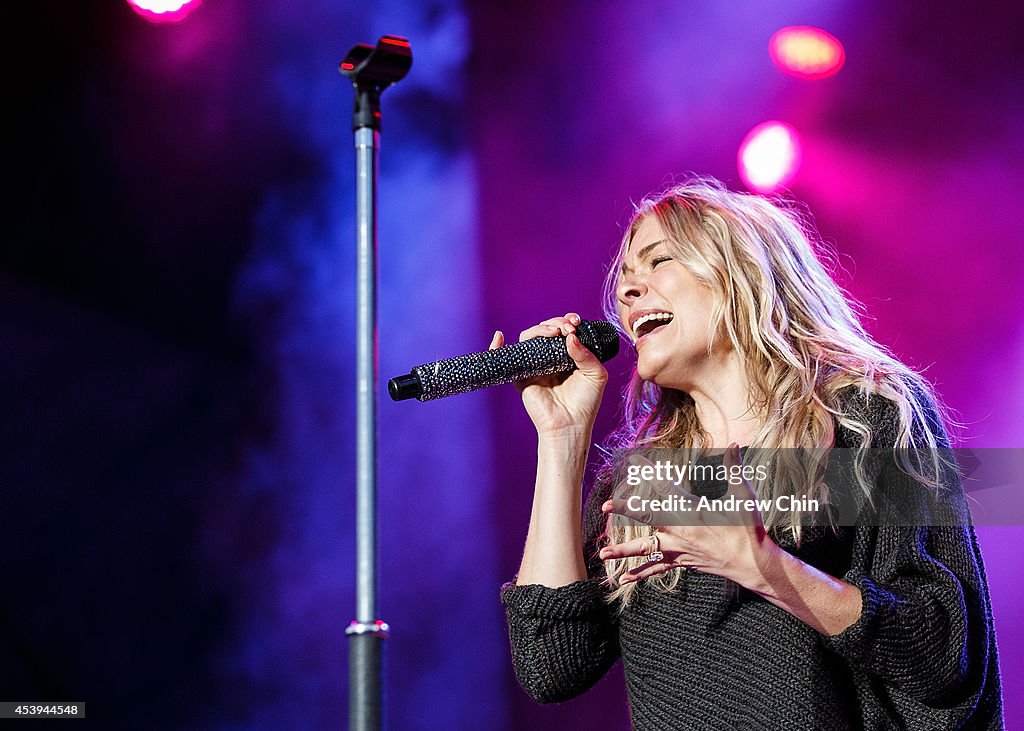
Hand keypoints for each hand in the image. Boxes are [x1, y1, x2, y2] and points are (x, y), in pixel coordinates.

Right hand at [489, 312, 607, 438]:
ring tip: (554, 333)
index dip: (567, 320)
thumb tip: (569, 337)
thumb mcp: (596, 374)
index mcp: (567, 354)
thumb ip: (586, 354)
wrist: (570, 426)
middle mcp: (550, 357)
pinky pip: (506, 356)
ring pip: (529, 338)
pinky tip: (499, 336)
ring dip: (540, 329)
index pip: (563, 329)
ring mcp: (534, 365)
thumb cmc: (585, 403)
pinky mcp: (521, 375)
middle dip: (556, 323)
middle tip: (568, 329)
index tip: (576, 322)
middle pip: (546, 329)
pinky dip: (497, 346)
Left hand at [598, 444, 781, 587]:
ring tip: (603, 554)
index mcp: (692, 511)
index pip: (665, 487)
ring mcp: (678, 549)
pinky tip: (623, 578)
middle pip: (647, 518)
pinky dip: (640, 574)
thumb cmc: (748, 530)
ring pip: (645, 550)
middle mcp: (680, 531)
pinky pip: (656, 569)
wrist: (752, 564)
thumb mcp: (744, 497)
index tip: (634, 460)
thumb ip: (735, 470)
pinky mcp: (680, 562)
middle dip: (625, 510)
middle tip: (604, 505)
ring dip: (623, 552)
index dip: (649, 472)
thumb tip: (735, 444)